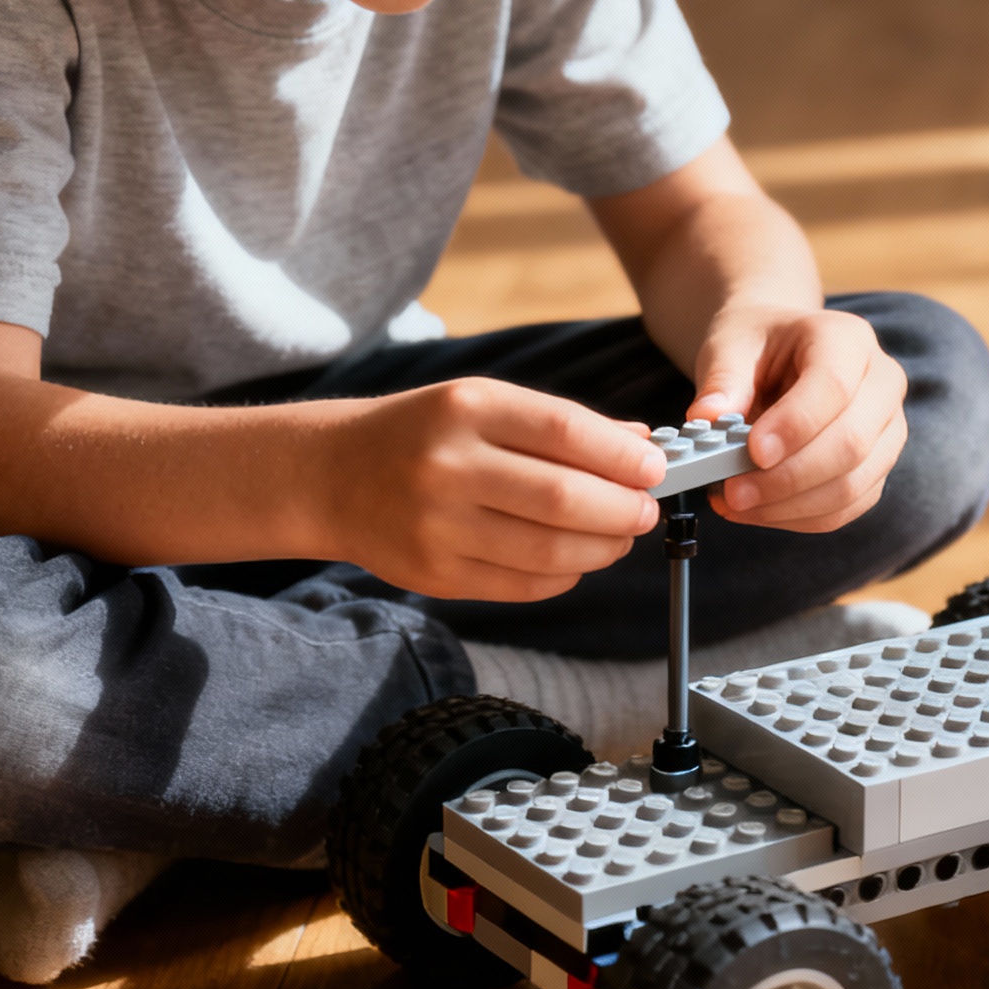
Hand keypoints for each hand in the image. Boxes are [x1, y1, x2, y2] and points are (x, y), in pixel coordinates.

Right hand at [311, 378, 663, 599]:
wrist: (332, 476)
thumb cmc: (423, 433)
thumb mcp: (482, 404)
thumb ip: (559, 424)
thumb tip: (640, 443)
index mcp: (465, 407)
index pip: (565, 431)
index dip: (622, 456)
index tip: (656, 467)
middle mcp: (448, 466)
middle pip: (564, 499)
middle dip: (622, 509)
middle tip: (644, 510)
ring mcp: (439, 525)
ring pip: (549, 550)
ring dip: (602, 548)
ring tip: (617, 536)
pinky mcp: (436, 574)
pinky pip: (523, 585)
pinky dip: (564, 574)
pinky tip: (573, 559)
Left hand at [690, 304, 907, 531]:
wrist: (779, 355)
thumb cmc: (758, 346)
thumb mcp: (730, 345)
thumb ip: (722, 380)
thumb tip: (706, 417)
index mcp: (848, 340)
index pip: (834, 386)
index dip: (795, 425)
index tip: (753, 451)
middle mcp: (882, 384)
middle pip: (852, 443)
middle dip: (788, 478)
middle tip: (734, 492)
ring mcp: (887, 430)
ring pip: (852, 485)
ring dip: (790, 506)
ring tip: (737, 503)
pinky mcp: (876, 468)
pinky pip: (845, 507)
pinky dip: (798, 517)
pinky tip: (758, 510)